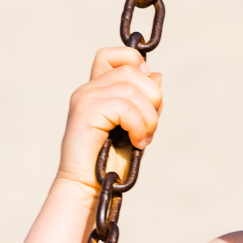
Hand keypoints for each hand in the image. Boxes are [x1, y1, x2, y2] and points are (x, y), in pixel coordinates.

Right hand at [57, 47, 163, 191]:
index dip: (136, 64)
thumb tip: (156, 75)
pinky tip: (136, 142)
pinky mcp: (85, 112)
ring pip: (132, 90)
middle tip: (150, 127)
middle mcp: (89, 89)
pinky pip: (124, 107)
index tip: (148, 95)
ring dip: (148, 118)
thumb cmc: (111, 161)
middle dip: (153, 99)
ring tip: (143, 139)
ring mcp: (85, 98)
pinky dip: (139, 126)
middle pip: (133, 71)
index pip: (114, 55)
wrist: (88, 187)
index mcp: (98, 89)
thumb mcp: (136, 126)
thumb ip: (145, 101)